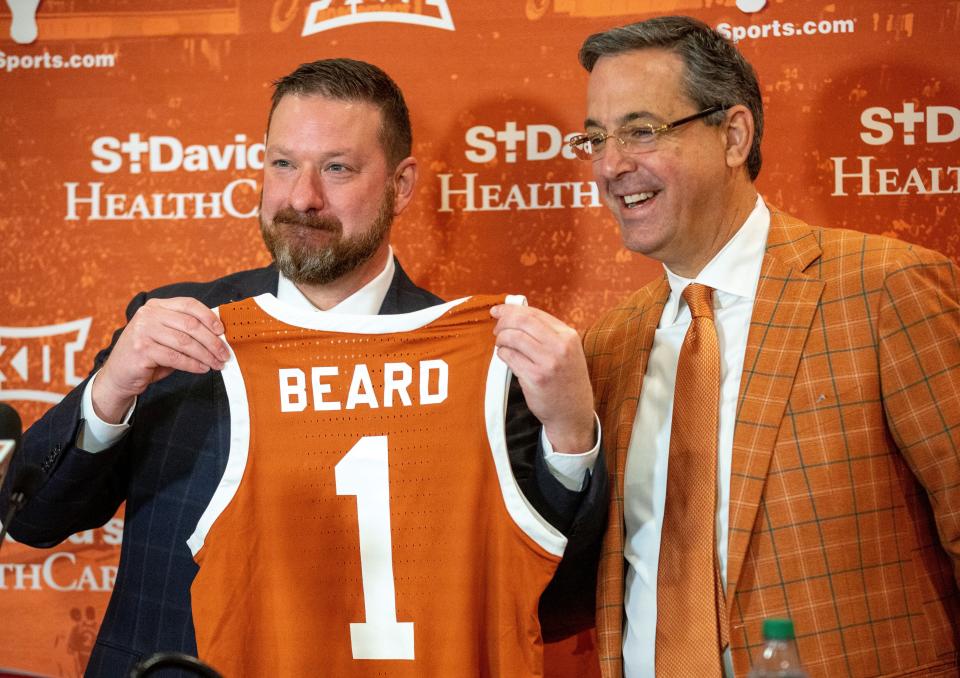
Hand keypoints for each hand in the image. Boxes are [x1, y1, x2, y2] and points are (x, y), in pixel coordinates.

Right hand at [92, 297, 228, 422]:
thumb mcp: (167, 337)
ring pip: (185, 342)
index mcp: (157, 306)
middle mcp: (148, 314)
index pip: (189, 304)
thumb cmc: (149, 355)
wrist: (119, 375)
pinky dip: (193, 364)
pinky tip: (202, 369)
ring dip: (206, 355)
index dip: (209, 316)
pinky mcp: (142, 350)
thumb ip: (186, 332)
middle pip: (190, 324)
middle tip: (225, 354)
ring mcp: (143, 331)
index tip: (222, 331)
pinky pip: (176, 357)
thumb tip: (218, 336)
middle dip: (212, 341)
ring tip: (217, 364)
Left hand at [491, 304, 595, 452]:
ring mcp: (548, 362)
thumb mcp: (568, 351)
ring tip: (500, 344)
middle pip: (522, 321)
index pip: (534, 313)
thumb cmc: (565, 379)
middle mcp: (560, 346)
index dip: (512, 309)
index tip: (498, 310)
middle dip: (503, 321)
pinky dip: (502, 353)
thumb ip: (548, 333)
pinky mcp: (535, 378)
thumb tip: (516, 314)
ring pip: (514, 337)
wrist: (573, 412)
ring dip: (501, 338)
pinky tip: (504, 356)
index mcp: (568, 336)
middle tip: (496, 328)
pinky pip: (510, 357)